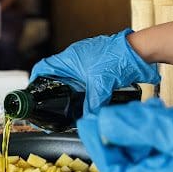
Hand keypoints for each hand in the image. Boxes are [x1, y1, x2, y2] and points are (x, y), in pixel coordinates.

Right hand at [30, 29, 159, 113]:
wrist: (139, 50)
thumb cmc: (117, 60)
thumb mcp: (101, 86)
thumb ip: (92, 105)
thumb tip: (87, 120)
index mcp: (68, 59)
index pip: (43, 67)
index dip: (35, 80)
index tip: (33, 94)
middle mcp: (74, 59)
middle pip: (55, 75)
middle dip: (52, 90)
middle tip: (50, 106)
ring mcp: (86, 61)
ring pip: (70, 78)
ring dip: (68, 91)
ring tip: (66, 106)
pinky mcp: (97, 65)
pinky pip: (83, 78)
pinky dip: (81, 89)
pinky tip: (85, 100)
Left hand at [76, 95, 172, 171]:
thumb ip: (140, 127)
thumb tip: (104, 123)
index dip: (101, 152)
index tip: (90, 126)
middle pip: (133, 169)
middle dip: (119, 140)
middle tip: (110, 115)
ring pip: (150, 158)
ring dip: (139, 133)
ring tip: (142, 109)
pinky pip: (167, 152)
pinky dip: (158, 134)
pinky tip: (160, 114)